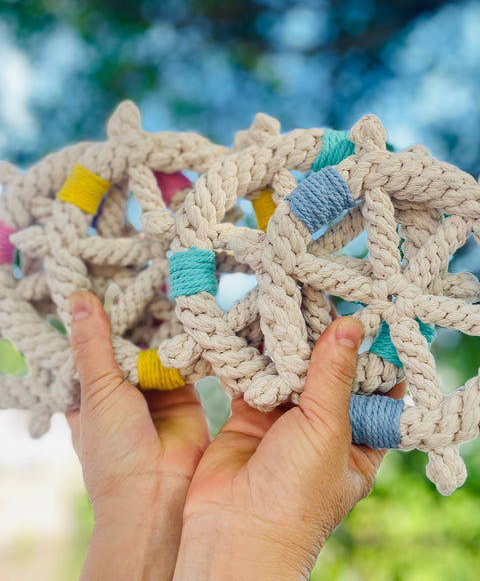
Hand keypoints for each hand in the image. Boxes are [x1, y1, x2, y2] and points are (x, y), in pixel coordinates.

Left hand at [66, 291, 209, 580]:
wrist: (157, 492)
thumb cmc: (114, 449)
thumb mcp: (96, 391)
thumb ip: (93, 345)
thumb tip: (80, 299)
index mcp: (93, 391)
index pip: (96, 345)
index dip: (101, 318)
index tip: (108, 282)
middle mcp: (124, 389)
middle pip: (131, 343)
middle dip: (138, 319)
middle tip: (147, 278)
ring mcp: (156, 392)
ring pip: (160, 350)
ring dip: (165, 329)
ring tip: (172, 288)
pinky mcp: (187, 395)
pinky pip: (188, 363)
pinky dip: (190, 346)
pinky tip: (193, 317)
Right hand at [174, 316, 404, 580]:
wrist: (234, 529)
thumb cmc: (296, 494)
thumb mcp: (327, 430)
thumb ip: (334, 375)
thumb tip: (353, 326)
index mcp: (358, 440)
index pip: (374, 390)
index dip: (372, 355)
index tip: (366, 315)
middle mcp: (323, 428)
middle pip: (328, 373)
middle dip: (322, 341)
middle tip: (318, 299)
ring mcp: (285, 421)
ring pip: (290, 371)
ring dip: (286, 345)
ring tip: (286, 304)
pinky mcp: (250, 415)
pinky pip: (255, 377)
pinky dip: (253, 356)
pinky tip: (254, 327)